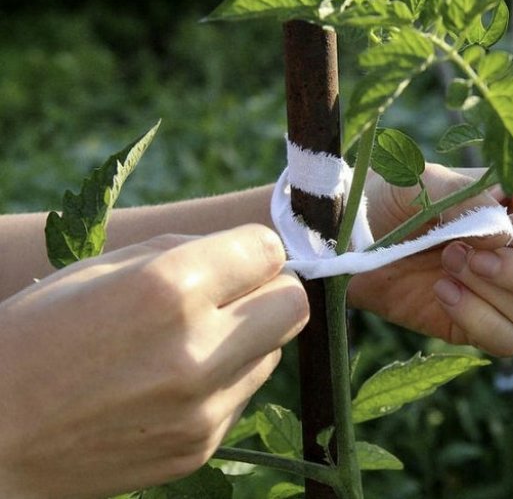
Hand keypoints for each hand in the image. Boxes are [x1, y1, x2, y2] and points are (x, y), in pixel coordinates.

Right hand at [0, 224, 307, 498]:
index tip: (237, 256)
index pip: (270, 251)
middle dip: (271, 290)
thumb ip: (184, 252)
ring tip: (190, 342)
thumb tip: (250, 252)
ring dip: (248, 338)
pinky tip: (172, 383)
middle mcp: (197, 351)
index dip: (254, 249)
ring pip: (274, 352)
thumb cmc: (35, 336)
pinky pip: (243, 395)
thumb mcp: (98, 268)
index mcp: (168, 290)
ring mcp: (203, 409)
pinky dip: (224, 381)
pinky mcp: (200, 447)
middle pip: (294, 305)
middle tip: (234, 294)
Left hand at [348, 164, 512, 356]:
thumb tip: (505, 235)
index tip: (509, 227)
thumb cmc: (389, 198)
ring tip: (445, 267)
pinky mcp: (487, 325)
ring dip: (495, 295)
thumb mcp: (421, 184)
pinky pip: (512, 342)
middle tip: (468, 256)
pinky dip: (479, 322)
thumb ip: (465, 202)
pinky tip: (442, 294)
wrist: (348, 241)